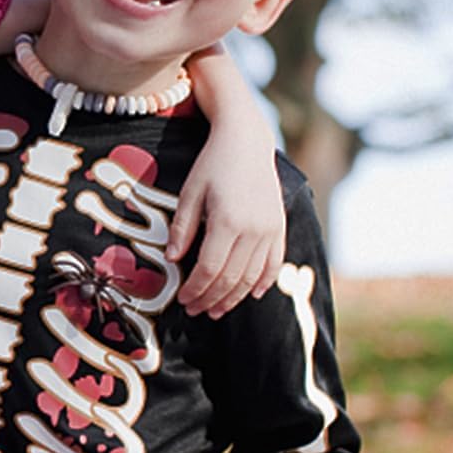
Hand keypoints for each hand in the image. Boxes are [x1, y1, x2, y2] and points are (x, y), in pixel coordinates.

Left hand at [169, 43, 284, 317]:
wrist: (247, 141)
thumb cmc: (212, 165)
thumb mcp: (189, 193)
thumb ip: (182, 229)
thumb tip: (172, 260)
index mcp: (227, 221)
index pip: (210, 269)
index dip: (195, 289)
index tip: (183, 301)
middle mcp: (253, 230)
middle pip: (231, 278)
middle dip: (211, 299)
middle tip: (195, 311)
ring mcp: (270, 229)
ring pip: (253, 276)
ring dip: (234, 297)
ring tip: (216, 310)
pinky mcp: (280, 226)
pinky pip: (275, 263)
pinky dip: (264, 282)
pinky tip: (252, 295)